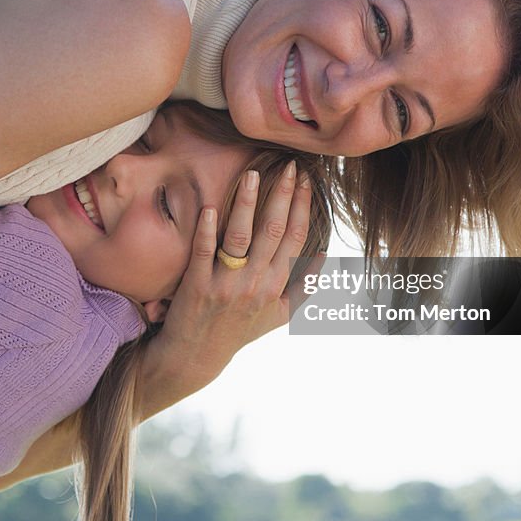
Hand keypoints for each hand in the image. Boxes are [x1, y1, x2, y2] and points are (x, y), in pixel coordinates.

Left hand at [146, 160, 322, 396]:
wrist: (196, 356)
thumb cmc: (237, 332)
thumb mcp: (277, 316)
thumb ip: (303, 288)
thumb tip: (325, 255)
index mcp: (276, 286)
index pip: (295, 238)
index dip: (301, 206)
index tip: (304, 179)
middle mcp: (256, 284)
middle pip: (274, 231)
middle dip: (283, 194)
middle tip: (288, 165)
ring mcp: (226, 284)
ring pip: (241, 237)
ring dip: (248, 204)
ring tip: (253, 174)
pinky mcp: (197, 285)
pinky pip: (204, 252)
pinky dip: (207, 230)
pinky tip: (211, 207)